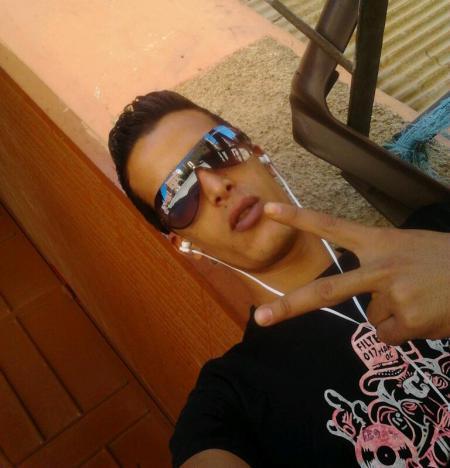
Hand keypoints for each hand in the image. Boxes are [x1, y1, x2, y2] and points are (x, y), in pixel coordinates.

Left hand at [255, 203, 449, 344]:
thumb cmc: (446, 259)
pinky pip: (389, 335)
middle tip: (261, 318)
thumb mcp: (411, 247)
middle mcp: (380, 266)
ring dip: (392, 315)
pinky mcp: (408, 321)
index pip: (332, 225)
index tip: (269, 209)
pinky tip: (427, 315)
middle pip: (327, 290)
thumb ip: (382, 267)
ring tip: (422, 299)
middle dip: (291, 307)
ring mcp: (393, 295)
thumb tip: (368, 308)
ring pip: (372, 319)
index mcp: (380, 241)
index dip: (299, 218)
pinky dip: (405, 331)